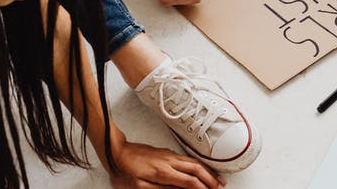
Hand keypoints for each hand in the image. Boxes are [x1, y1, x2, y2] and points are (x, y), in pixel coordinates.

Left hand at [109, 141, 224, 188]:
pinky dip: (199, 165)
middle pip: (196, 169)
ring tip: (217, 180)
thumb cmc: (124, 171)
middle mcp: (169, 161)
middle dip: (210, 179)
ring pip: (194, 162)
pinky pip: (188, 158)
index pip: (189, 181)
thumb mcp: (138, 187)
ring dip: (208, 171)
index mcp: (162, 172)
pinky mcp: (167, 153)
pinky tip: (202, 169)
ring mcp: (169, 155)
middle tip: (220, 188)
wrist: (116, 151)